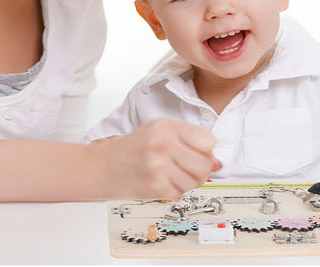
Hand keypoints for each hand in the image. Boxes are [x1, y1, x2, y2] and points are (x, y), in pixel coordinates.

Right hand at [90, 118, 219, 199]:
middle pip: (205, 164)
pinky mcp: (155, 186)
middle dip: (200, 171)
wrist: (103, 166)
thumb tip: (217, 163)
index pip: (208, 140)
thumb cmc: (132, 148)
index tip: (197, 153)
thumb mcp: (158, 132)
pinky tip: (161, 183)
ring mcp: (159, 166)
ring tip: (170, 176)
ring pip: (195, 182)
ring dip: (187, 183)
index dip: (206, 150)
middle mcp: (163, 143)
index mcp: (166, 126)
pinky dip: (174, 192)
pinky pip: (181, 194)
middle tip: (186, 169)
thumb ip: (188, 141)